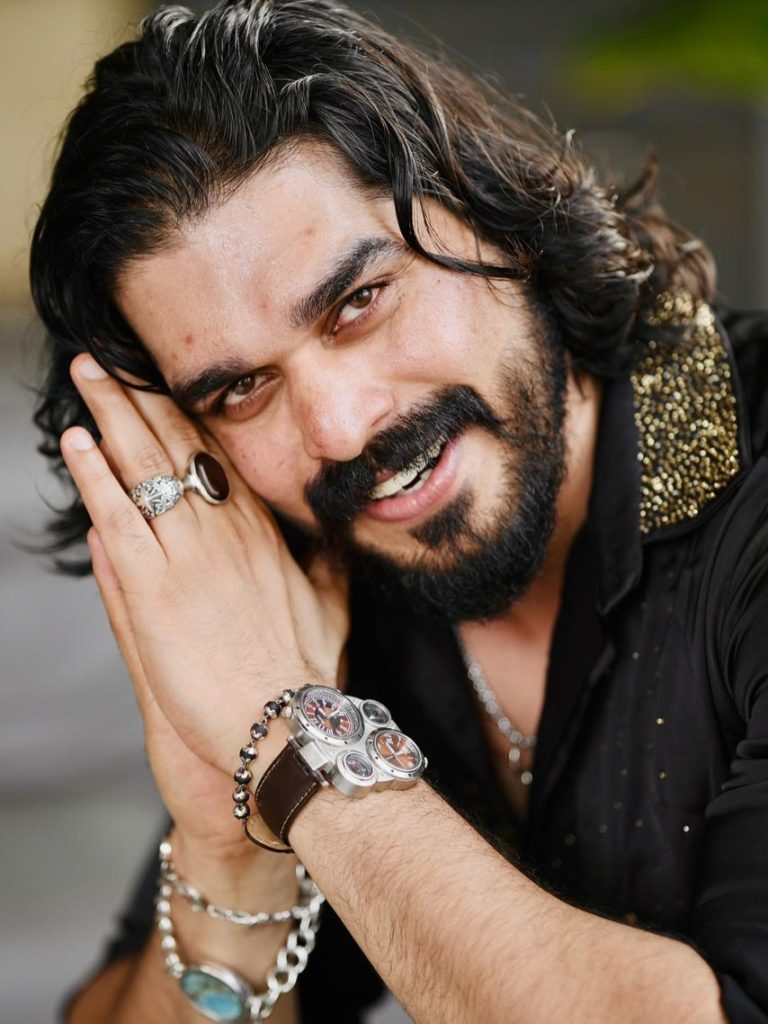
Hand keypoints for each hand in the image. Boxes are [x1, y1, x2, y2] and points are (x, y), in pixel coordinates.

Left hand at [60, 353, 347, 853]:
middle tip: (110, 358)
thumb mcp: (334, 606)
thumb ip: (327, 562)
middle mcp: (227, 532)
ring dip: (111, 417)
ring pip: (145, 468)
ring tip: (87, 376)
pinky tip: (77, 443)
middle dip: (140, 397)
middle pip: (177, 446)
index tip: (164, 382)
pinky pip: (120, 516)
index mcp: (263, 534)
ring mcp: (190, 556)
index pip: (219, 456)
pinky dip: (96, 476)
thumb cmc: (307, 672)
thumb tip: (329, 530)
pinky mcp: (155, 590)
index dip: (186, 415)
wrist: (287, 725)